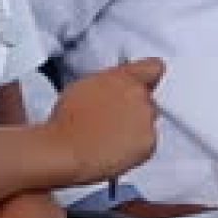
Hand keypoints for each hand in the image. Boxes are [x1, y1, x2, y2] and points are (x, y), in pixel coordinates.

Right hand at [44, 57, 164, 184]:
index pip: (154, 67)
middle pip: (148, 100)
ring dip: (136, 128)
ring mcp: (147, 119)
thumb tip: (118, 87)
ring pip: (148, 122)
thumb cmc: (66, 120)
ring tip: (109, 139)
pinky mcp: (149, 142)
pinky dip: (136, 148)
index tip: (144, 84)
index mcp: (123, 77)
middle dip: (135, 108)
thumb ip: (111, 82)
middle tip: (112, 121)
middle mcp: (139, 95)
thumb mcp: (84, 87)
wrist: (63, 150)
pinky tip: (115, 150)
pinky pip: (148, 143)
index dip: (148, 77)